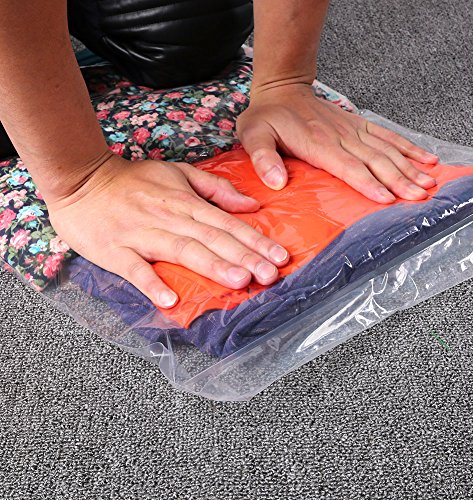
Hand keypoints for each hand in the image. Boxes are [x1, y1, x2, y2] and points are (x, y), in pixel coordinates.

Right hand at [47, 155, 288, 307]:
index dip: (255, 240)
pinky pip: (135, 269)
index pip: (227, 223)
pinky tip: (170, 301)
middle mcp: (169, 218)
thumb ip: (215, 188)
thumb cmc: (133, 179)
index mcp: (185, 202)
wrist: (80, 179)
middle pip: (212, 239)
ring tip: (238, 281)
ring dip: (211, 266)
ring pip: (182, 251)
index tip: (279, 256)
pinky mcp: (115, 251)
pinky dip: (152, 284)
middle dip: (244, 257)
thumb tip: (250, 204)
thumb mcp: (178, 173)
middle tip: (270, 275)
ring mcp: (141, 235)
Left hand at [236, 83, 438, 202]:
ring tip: (429, 182)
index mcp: (318, 144)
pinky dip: (408, 147)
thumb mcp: (253, 135)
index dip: (368, 184)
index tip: (388, 199)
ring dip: (409, 167)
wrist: (281, 88)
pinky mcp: (358, 126)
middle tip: (419, 197)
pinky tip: (426, 158)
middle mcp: (340, 137)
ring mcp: (352, 130)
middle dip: (399, 180)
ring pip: (387, 150)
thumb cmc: (267, 116)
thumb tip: (276, 182)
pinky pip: (387, 136)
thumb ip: (263, 158)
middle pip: (375, 161)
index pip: (348, 168)